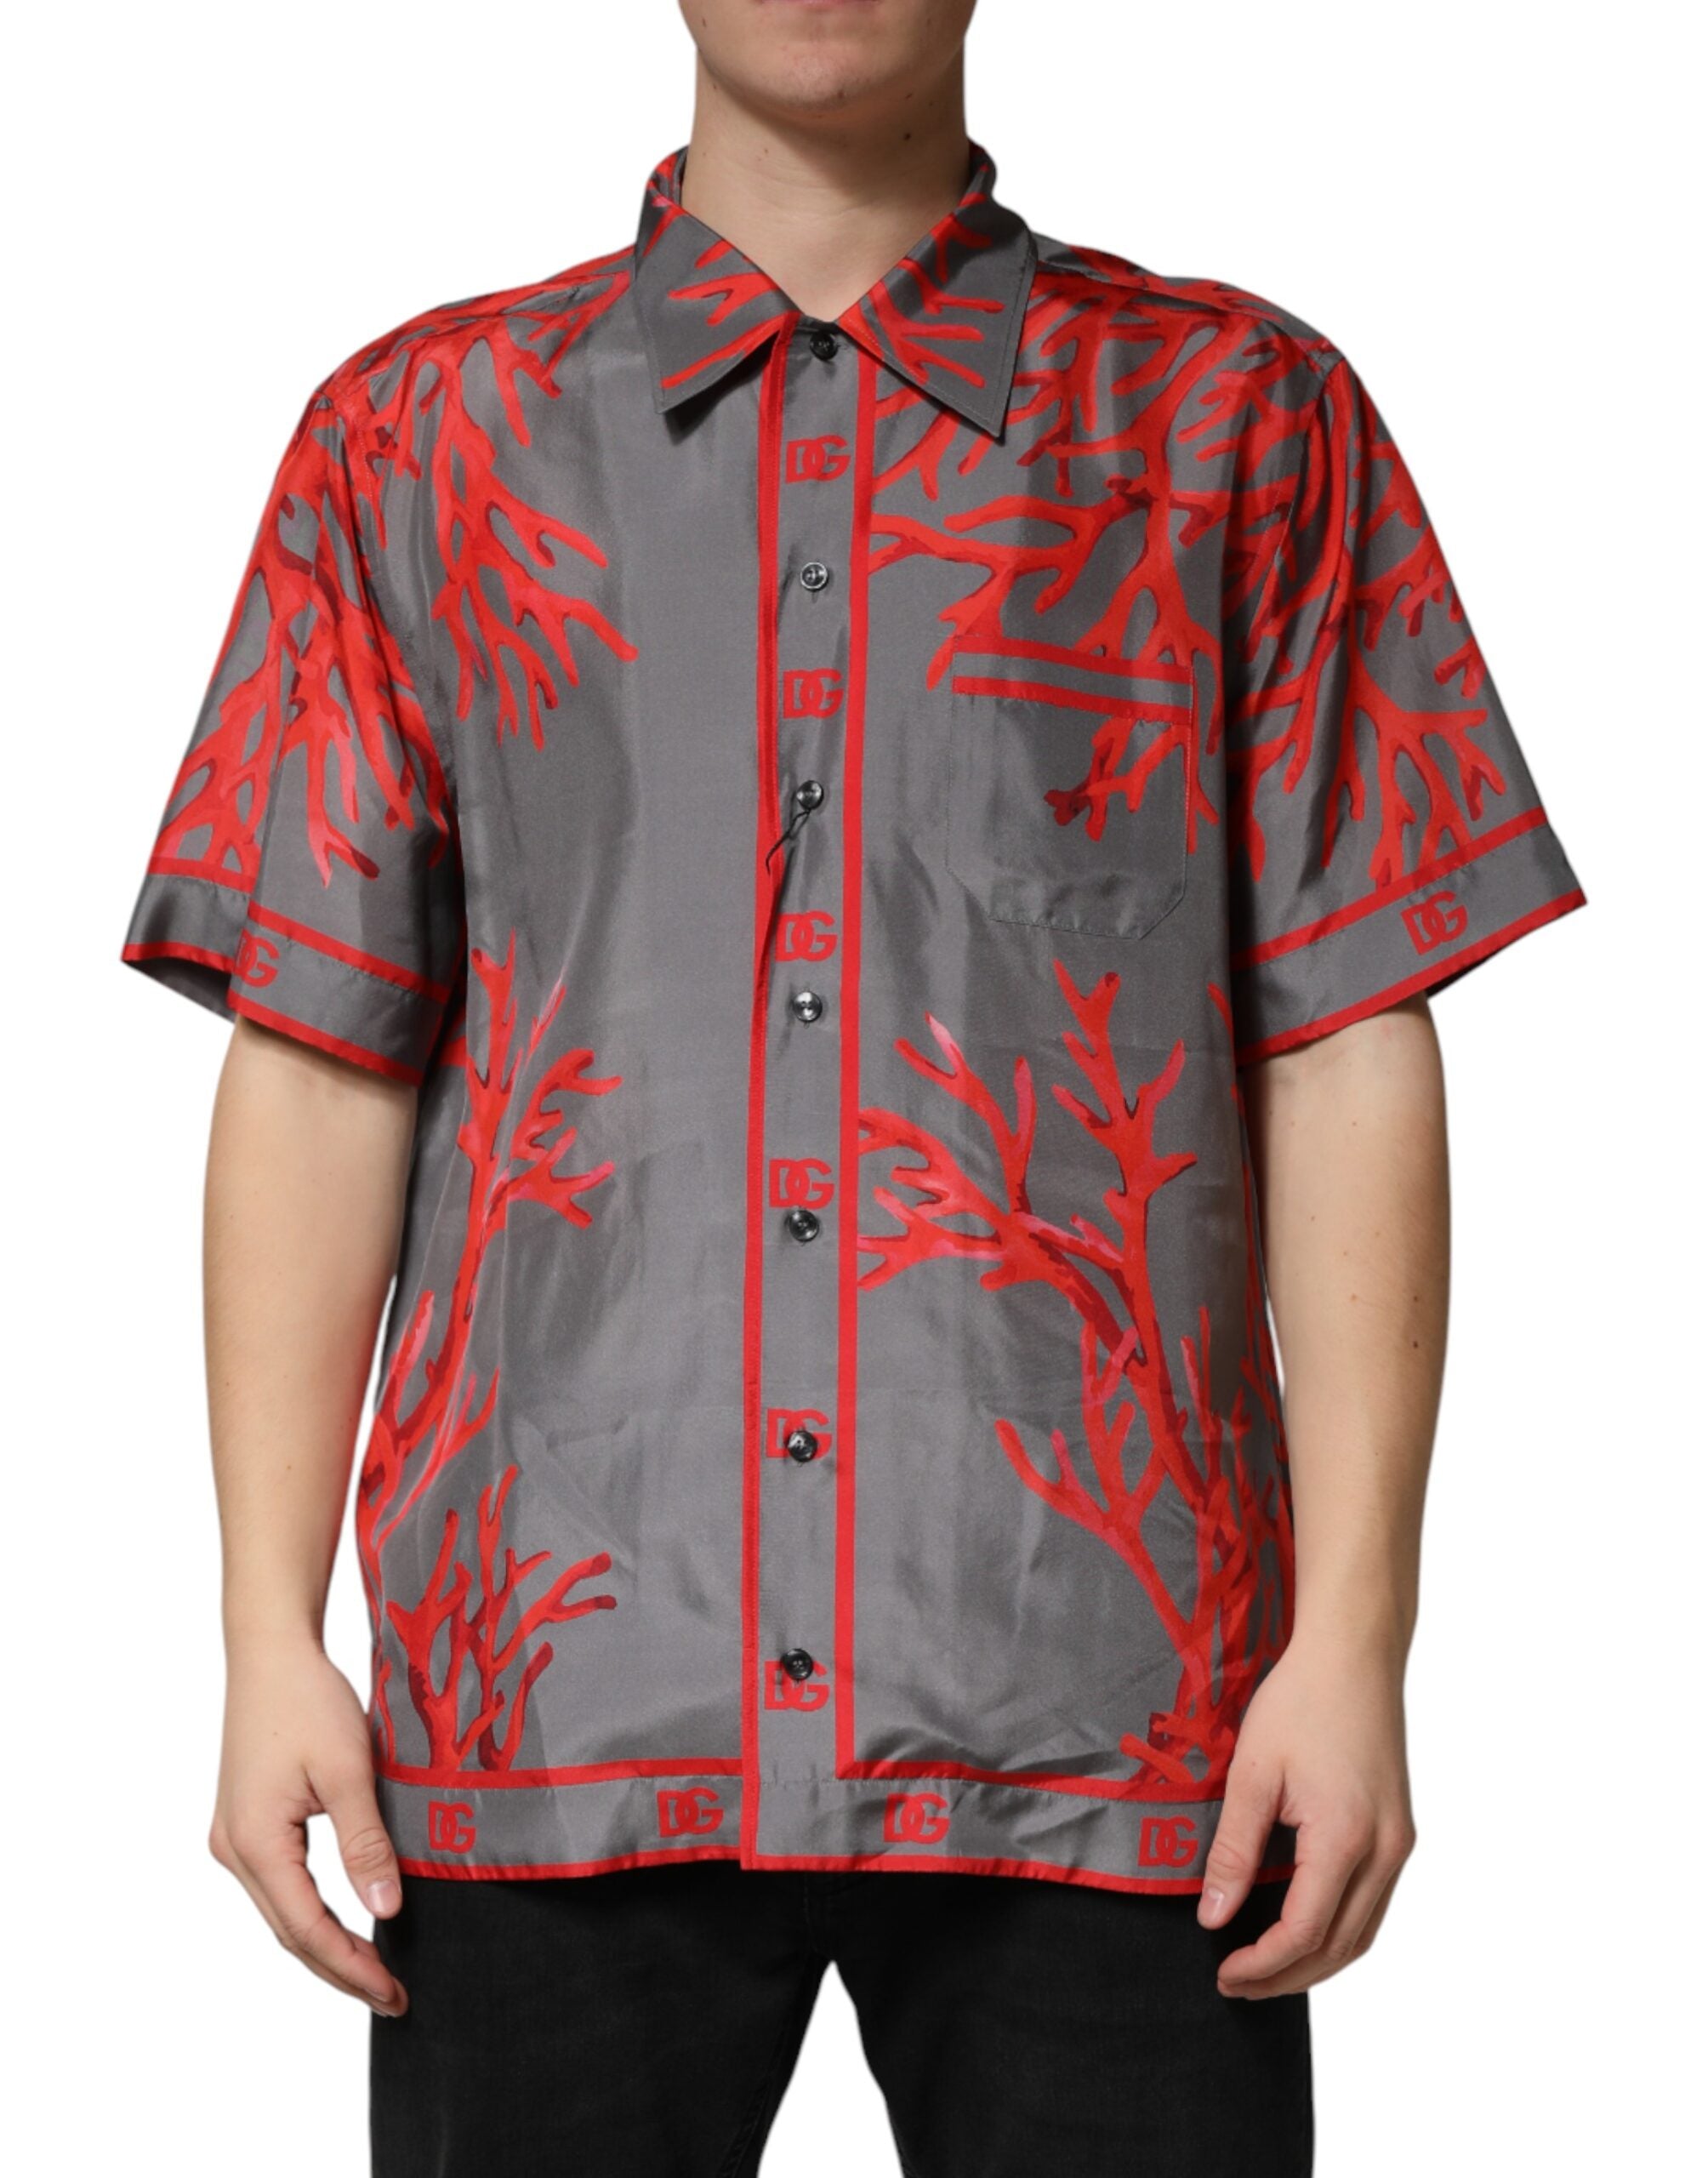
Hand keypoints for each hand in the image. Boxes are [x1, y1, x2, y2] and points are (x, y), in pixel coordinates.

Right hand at [209, 1637, 406, 2013]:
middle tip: (392, 1998)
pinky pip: (281, 1885)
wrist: (270, 1651)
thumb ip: (365, 1842)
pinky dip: (314, 1912)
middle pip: (290, 1931)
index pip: (307, 1929)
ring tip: (375, 1972)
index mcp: (255, 1843)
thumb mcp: (347, 1770)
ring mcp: (235, 1838)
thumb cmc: (307, 1700)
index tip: (393, 1992)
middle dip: (340, 1969)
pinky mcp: (246, 1823)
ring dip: (327, 1944)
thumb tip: (386, 1911)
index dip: (351, 1966)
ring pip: (284, 1911)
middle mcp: (234, 1850)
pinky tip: (346, 1922)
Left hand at [1197, 1630, 1415, 1997]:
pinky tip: (1303, 1928)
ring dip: (1317, 1961)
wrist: (1354, 1653)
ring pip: (1364, 1933)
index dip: (1262, 1964)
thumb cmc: (1300, 1701)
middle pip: (1341, 1946)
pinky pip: (1374, 1904)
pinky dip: (1340, 1931)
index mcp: (1346, 1838)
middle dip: (1288, 1976)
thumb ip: (1233, 1850)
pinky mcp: (1399, 1831)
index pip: (1304, 1932)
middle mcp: (1385, 1851)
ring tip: (1265, 1969)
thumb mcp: (1253, 1773)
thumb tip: (1212, 1916)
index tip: (1223, 1973)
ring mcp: (1399, 1843)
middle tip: (1237, 1984)